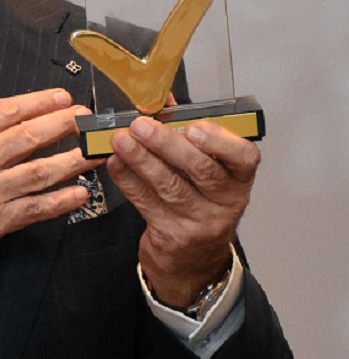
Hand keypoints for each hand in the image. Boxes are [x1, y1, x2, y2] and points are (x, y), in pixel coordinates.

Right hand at [0, 50, 100, 272]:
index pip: (5, 112)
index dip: (37, 102)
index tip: (60, 97)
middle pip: (29, 138)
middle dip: (64, 125)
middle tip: (88, 118)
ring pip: (39, 173)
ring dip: (71, 160)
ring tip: (95, 152)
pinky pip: (34, 210)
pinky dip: (60, 202)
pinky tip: (80, 194)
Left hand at [107, 117, 259, 307]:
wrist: (193, 259)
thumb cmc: (198, 202)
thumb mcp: (203, 171)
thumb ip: (184, 133)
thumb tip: (161, 99)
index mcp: (238, 179)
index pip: (244, 158)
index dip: (220, 141)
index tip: (193, 126)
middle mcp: (225, 201)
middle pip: (201, 170)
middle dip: (166, 144)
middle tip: (140, 126)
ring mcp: (200, 222)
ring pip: (170, 186)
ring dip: (141, 160)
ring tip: (120, 140)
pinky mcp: (172, 235)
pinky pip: (146, 202)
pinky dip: (127, 180)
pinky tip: (115, 163)